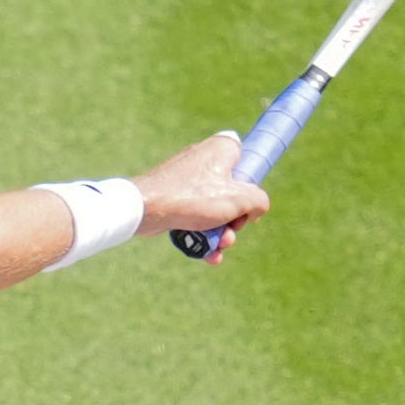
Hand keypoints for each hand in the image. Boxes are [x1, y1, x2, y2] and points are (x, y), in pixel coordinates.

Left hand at [134, 131, 270, 237]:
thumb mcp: (240, 200)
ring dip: (221, 233)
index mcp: (223, 148)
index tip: (248, 204)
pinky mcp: (175, 196)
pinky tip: (207, 255)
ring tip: (218, 247)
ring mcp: (188, 178)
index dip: (252, 186)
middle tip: (231, 232)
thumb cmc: (193, 198)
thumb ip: (259, 202)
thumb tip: (254, 210)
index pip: (248, 161)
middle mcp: (205, 159)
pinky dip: (203, 234)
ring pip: (215, 209)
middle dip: (235, 220)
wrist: (145, 208)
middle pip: (233, 192)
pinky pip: (196, 216)